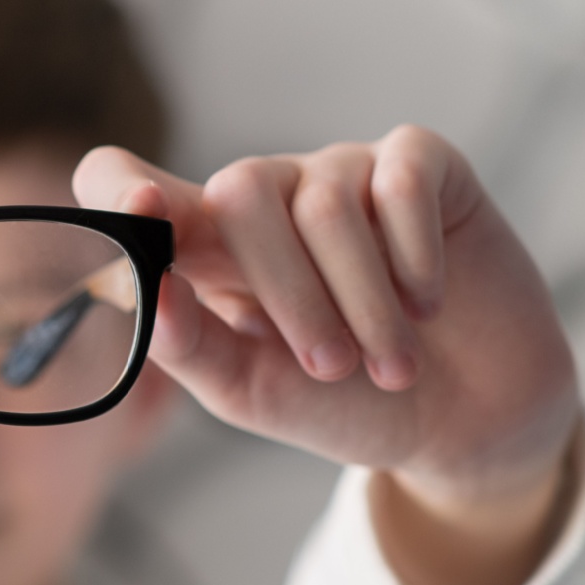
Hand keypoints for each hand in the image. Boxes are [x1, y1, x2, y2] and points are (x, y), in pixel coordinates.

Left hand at [74, 126, 579, 584]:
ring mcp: (341, 172)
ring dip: (362, 301)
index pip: (125, 181)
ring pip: (327, 204)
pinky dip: (415, 255)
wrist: (464, 421)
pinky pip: (402, 181)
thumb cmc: (340, 402)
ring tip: (390, 365)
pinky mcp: (419, 163)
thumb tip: (148, 288)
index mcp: (203, 248)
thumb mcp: (249, 390)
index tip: (143, 207)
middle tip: (333, 369)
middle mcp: (265, 196)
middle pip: (240, 194)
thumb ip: (186, 345)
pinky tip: (427, 303)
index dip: (120, 185)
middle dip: (290, 295)